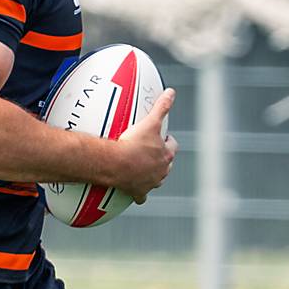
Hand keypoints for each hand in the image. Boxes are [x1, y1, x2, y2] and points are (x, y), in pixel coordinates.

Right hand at [111, 88, 177, 203]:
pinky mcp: (138, 192)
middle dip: (162, 159)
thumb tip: (171, 92)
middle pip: (166, 165)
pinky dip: (139, 194)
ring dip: (153, 174)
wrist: (115, 164)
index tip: (162, 138)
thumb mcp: (150, 122)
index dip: (168, 142)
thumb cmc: (133, 145)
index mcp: (166, 155)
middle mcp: (161, 171)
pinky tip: (134, 192)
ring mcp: (150, 183)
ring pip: (156, 179)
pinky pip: (140, 196)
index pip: (172, 147)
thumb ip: (162, 106)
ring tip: (144, 169)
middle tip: (151, 152)